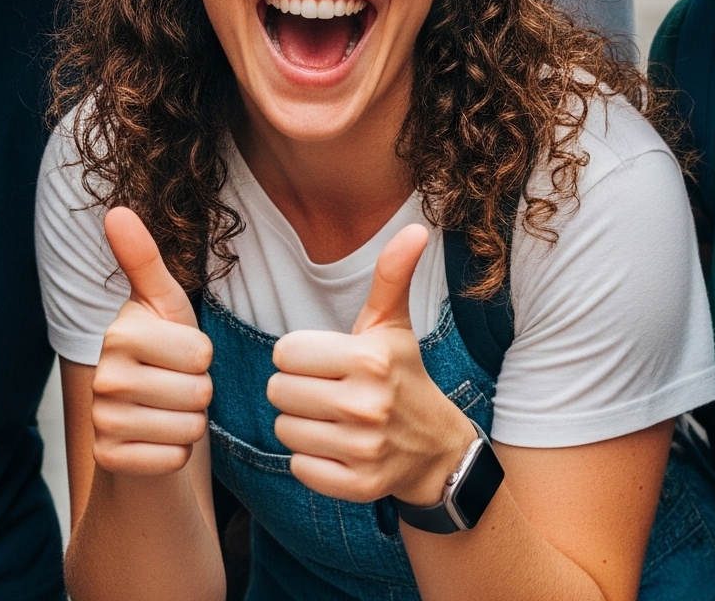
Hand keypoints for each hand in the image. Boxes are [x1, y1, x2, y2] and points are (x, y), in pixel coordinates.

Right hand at [90, 208, 212, 477]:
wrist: (138, 420)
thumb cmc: (162, 353)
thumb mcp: (162, 303)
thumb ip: (144, 257)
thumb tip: (116, 210)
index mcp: (120, 333)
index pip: (201, 352)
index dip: (202, 356)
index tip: (179, 355)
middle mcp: (105, 377)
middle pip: (198, 391)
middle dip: (199, 392)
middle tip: (175, 386)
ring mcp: (104, 421)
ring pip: (189, 427)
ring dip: (190, 423)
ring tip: (168, 410)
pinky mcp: (111, 459)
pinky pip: (175, 459)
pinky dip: (177, 453)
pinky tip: (158, 439)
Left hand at [268, 224, 475, 506]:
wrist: (435, 448)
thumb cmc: (402, 374)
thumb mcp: (392, 324)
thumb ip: (392, 274)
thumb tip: (415, 228)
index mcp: (369, 359)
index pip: (285, 352)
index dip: (299, 355)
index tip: (325, 361)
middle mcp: (367, 405)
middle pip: (279, 392)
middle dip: (295, 389)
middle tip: (325, 391)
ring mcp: (364, 449)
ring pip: (284, 430)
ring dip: (299, 424)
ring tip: (329, 418)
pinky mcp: (358, 485)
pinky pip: (299, 466)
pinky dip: (310, 458)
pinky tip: (335, 447)